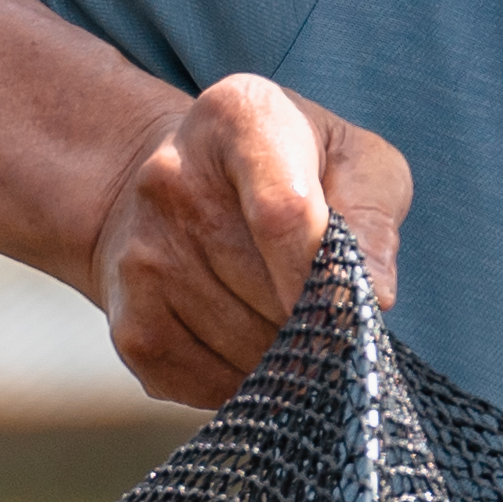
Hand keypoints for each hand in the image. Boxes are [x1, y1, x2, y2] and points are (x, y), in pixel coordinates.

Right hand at [93, 72, 413, 408]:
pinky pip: (207, 383)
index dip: (325, 280)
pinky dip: (244, 382)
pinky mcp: (127, 323)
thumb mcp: (351, 158)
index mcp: (238, 118)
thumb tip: (374, 294)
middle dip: (316, 322)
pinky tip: (248, 343)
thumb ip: (374, 213)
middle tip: (328, 310)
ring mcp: (141, 255)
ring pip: (242, 348)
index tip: (355, 312)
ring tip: (287, 319)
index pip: (283, 214)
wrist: (172, 186)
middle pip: (267, 294)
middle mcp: (171, 181)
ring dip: (285, 356)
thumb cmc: (289, 171)